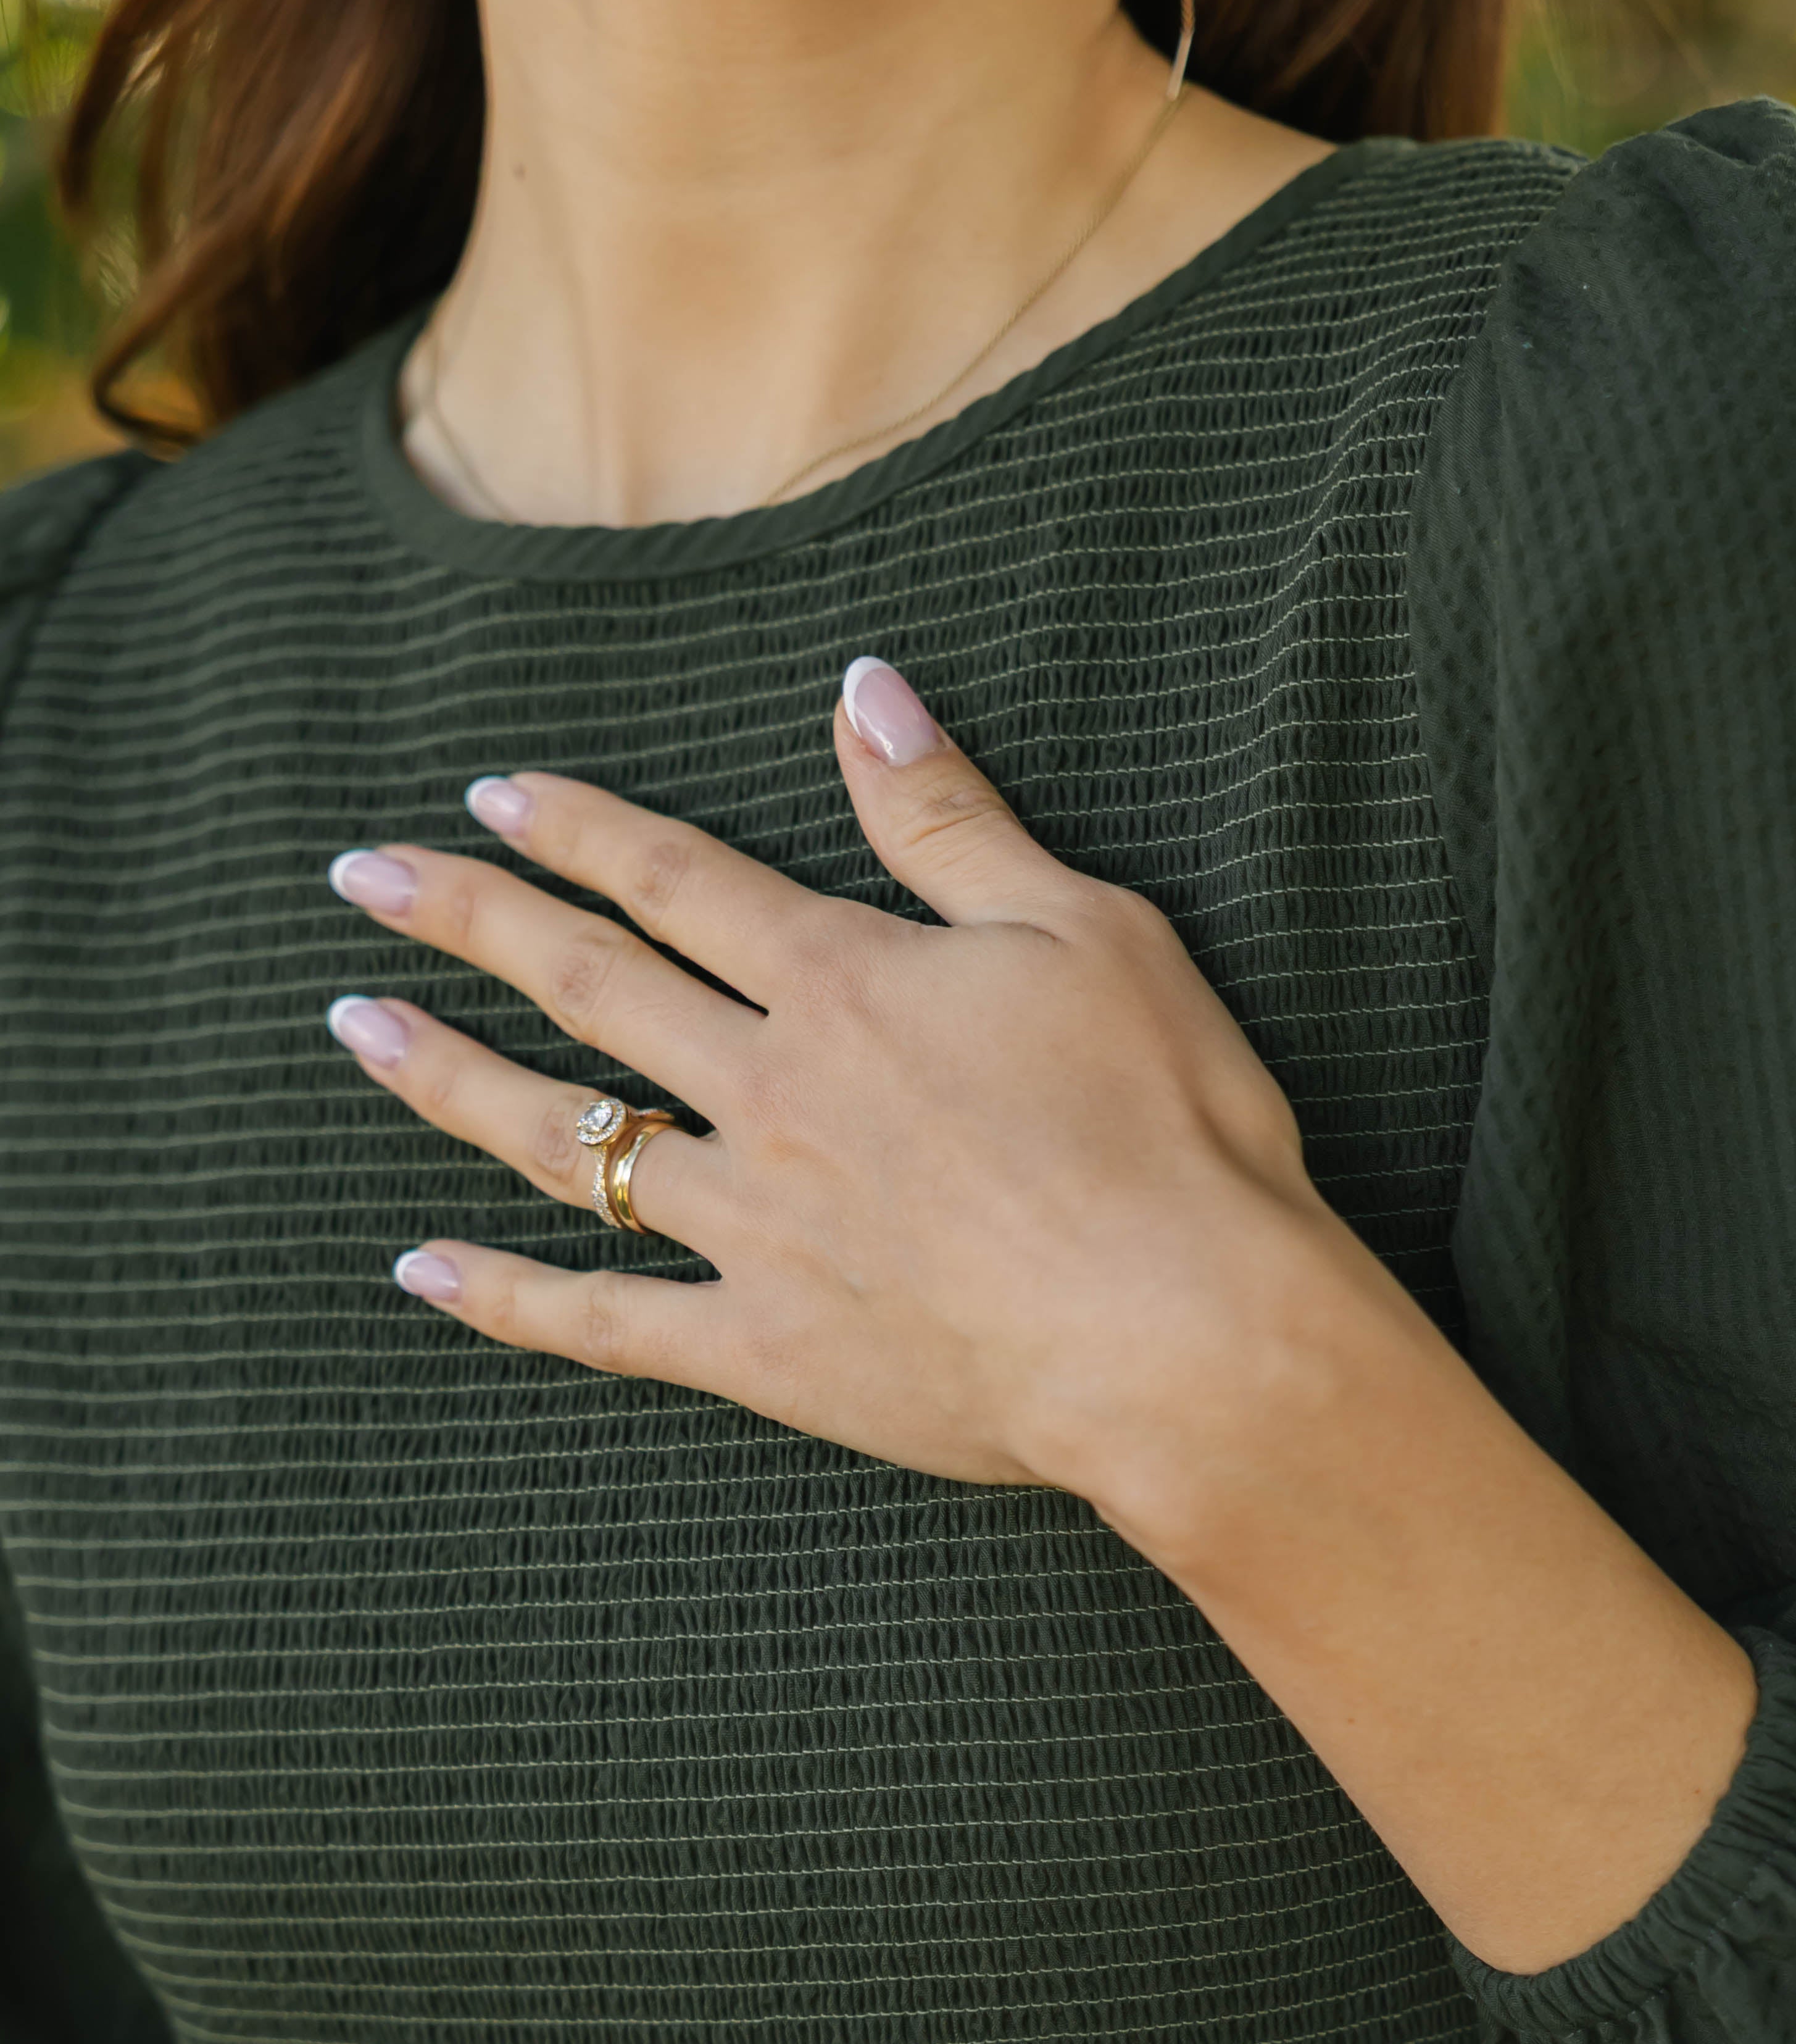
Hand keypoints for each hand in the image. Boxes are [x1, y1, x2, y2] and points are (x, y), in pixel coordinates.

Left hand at [325, 656, 1338, 1505]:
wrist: (1185, 1335)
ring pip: (568, 1140)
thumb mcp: (1085, 931)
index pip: (675, 880)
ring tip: (363, 1032)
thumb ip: (950, 820)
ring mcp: (756, 1229)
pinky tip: (420, 1270)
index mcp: (842, 983)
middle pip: (589, 988)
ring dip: (455, 1080)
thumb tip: (861, 692)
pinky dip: (506, 1300)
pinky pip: (606, 1323)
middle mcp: (771, 1094)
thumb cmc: (1167, 1128)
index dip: (579, 830)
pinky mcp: (769, 1351)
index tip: (491, 795)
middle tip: (363, 879)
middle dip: (469, 921)